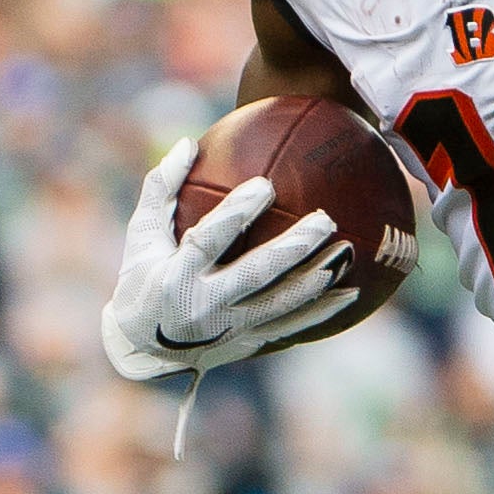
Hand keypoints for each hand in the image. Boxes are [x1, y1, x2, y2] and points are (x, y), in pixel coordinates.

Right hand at [100, 140, 351, 382]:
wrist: (144, 350)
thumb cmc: (142, 278)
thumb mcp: (141, 235)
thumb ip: (161, 189)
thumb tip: (187, 143)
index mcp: (175, 276)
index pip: (210, 240)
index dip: (237, 214)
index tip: (266, 184)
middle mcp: (204, 306)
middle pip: (256, 274)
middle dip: (293, 248)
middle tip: (324, 220)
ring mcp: (229, 328)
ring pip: (280, 304)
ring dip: (317, 279)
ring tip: (347, 251)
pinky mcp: (247, 343)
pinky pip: (291, 327)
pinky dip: (321, 311)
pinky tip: (352, 292)